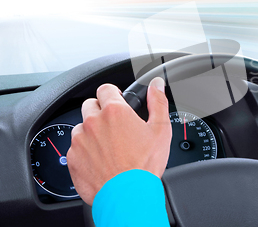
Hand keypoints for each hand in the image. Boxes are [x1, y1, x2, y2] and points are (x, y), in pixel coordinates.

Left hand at [67, 77, 171, 204]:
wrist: (127, 196)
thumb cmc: (144, 166)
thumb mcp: (160, 130)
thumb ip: (158, 102)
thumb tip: (157, 85)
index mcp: (114, 112)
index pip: (105, 88)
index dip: (113, 94)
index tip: (118, 102)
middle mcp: (93, 122)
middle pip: (91, 105)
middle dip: (101, 111)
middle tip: (115, 126)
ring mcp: (80, 140)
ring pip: (81, 126)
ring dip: (92, 131)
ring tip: (109, 146)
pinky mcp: (73, 158)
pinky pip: (75, 147)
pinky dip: (86, 151)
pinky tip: (101, 160)